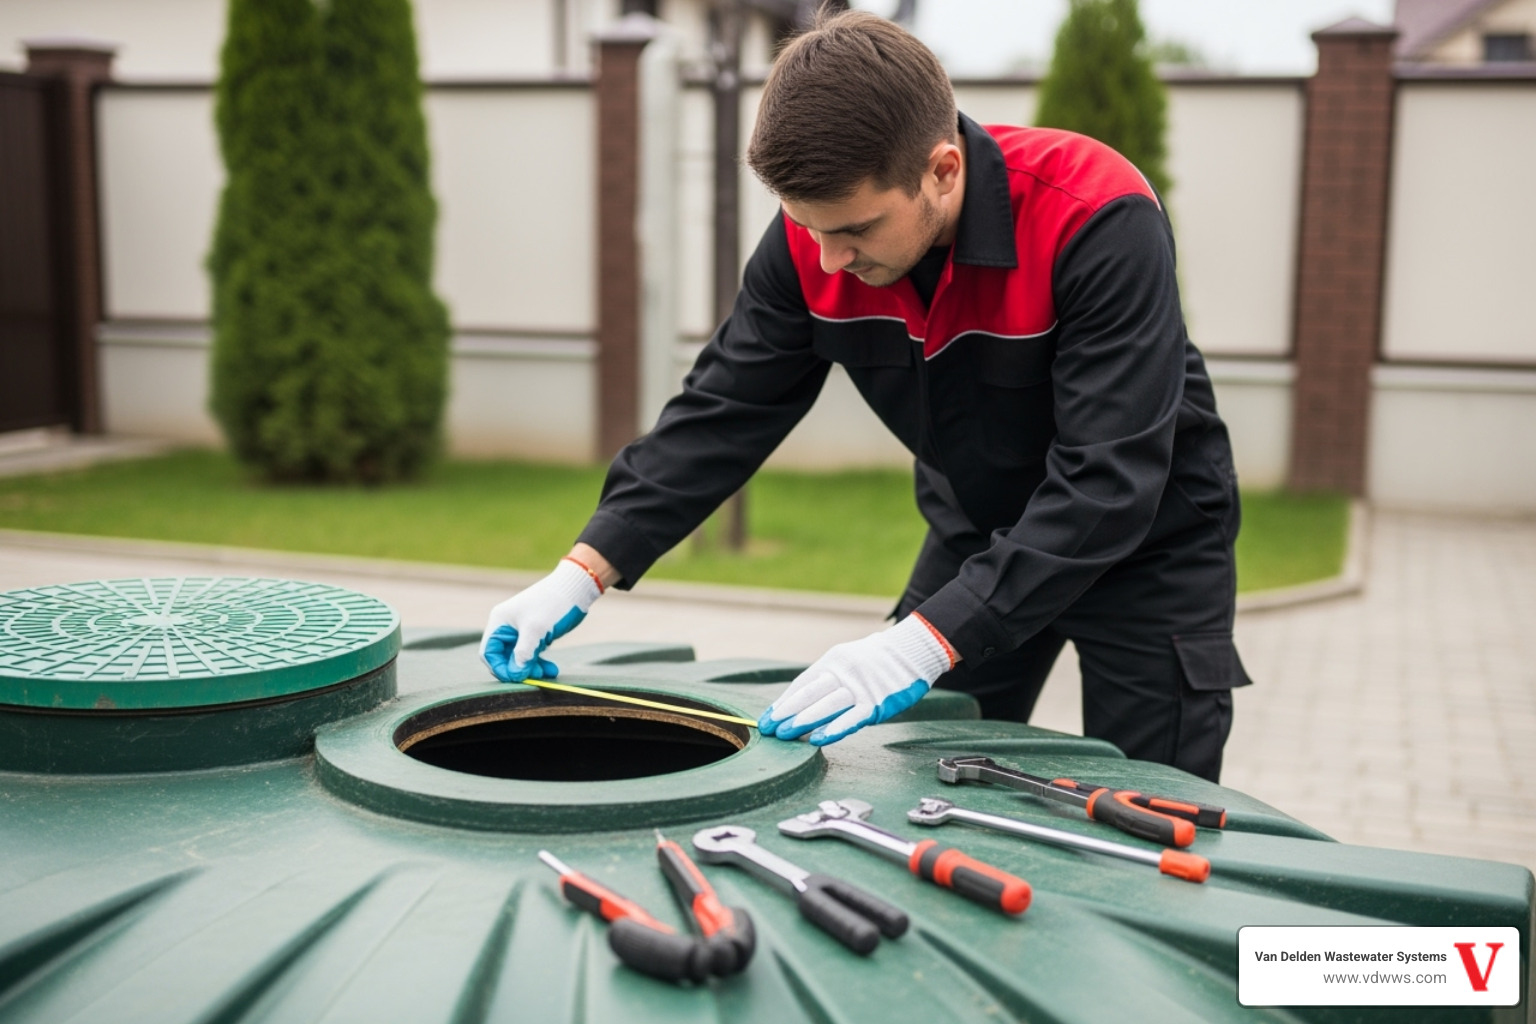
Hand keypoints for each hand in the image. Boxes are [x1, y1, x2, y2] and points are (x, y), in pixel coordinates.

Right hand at [480, 558, 602, 682]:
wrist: (575, 588)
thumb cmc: (552, 604)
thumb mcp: (536, 630)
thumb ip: (523, 654)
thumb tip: (516, 675)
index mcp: (500, 622)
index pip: (489, 653)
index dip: (500, 668)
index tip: (517, 678)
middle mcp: (507, 626)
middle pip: (504, 657)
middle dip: (518, 669)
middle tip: (537, 677)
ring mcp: (521, 630)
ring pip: (519, 658)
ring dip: (532, 668)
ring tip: (549, 673)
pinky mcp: (535, 634)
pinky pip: (532, 654)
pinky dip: (539, 662)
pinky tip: (552, 669)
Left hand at [758, 614, 955, 745]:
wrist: (912, 651)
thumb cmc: (877, 660)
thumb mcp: (848, 660)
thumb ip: (829, 679)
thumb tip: (803, 703)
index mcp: (833, 661)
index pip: (802, 684)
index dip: (783, 703)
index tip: (767, 719)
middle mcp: (843, 673)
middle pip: (809, 694)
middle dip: (786, 713)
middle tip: (768, 729)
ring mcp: (860, 688)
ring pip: (827, 706)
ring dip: (803, 721)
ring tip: (785, 735)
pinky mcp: (877, 703)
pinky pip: (852, 718)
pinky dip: (834, 729)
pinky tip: (818, 738)